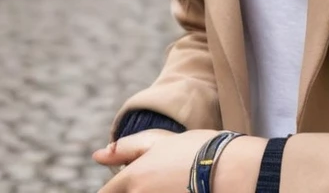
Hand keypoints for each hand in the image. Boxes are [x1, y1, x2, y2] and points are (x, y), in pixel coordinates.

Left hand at [93, 129, 264, 192]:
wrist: (232, 170)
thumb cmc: (197, 150)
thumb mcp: (161, 141)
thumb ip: (127, 148)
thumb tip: (96, 155)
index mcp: (133, 177)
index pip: (107, 192)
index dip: (116, 188)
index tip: (131, 184)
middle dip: (135, 189)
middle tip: (160, 180)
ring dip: (150, 192)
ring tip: (174, 183)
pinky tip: (180, 188)